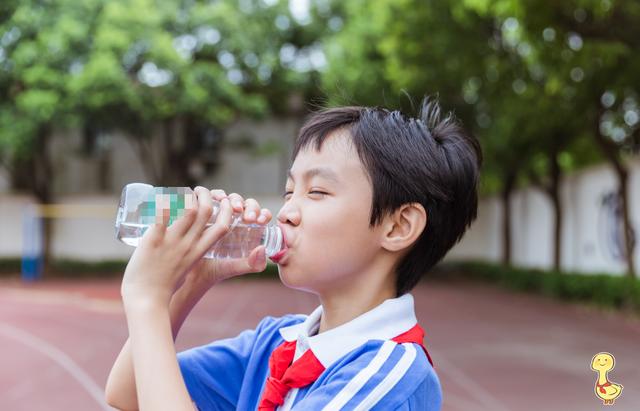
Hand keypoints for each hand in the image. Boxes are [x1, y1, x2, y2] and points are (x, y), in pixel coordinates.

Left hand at [121, 186, 233, 307]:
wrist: (147, 301)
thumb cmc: (163, 288)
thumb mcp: (185, 269)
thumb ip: (187, 256)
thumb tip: (184, 246)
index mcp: (199, 252)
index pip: (222, 226)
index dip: (225, 210)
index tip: (222, 201)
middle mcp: (189, 245)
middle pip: (206, 211)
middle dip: (206, 194)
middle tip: (199, 189)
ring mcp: (172, 242)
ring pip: (188, 209)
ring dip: (187, 194)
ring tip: (182, 190)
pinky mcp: (153, 241)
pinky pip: (161, 217)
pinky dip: (163, 202)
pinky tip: (161, 194)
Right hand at [180, 189, 272, 292]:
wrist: (188, 273)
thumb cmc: (214, 270)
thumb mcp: (235, 268)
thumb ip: (253, 265)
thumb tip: (262, 249)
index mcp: (246, 230)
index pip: (258, 215)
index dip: (262, 214)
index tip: (261, 220)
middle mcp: (233, 218)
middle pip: (245, 205)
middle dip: (250, 207)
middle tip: (248, 217)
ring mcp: (218, 213)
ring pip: (229, 198)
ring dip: (234, 199)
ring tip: (234, 208)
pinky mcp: (202, 209)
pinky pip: (209, 197)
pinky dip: (214, 194)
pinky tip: (217, 200)